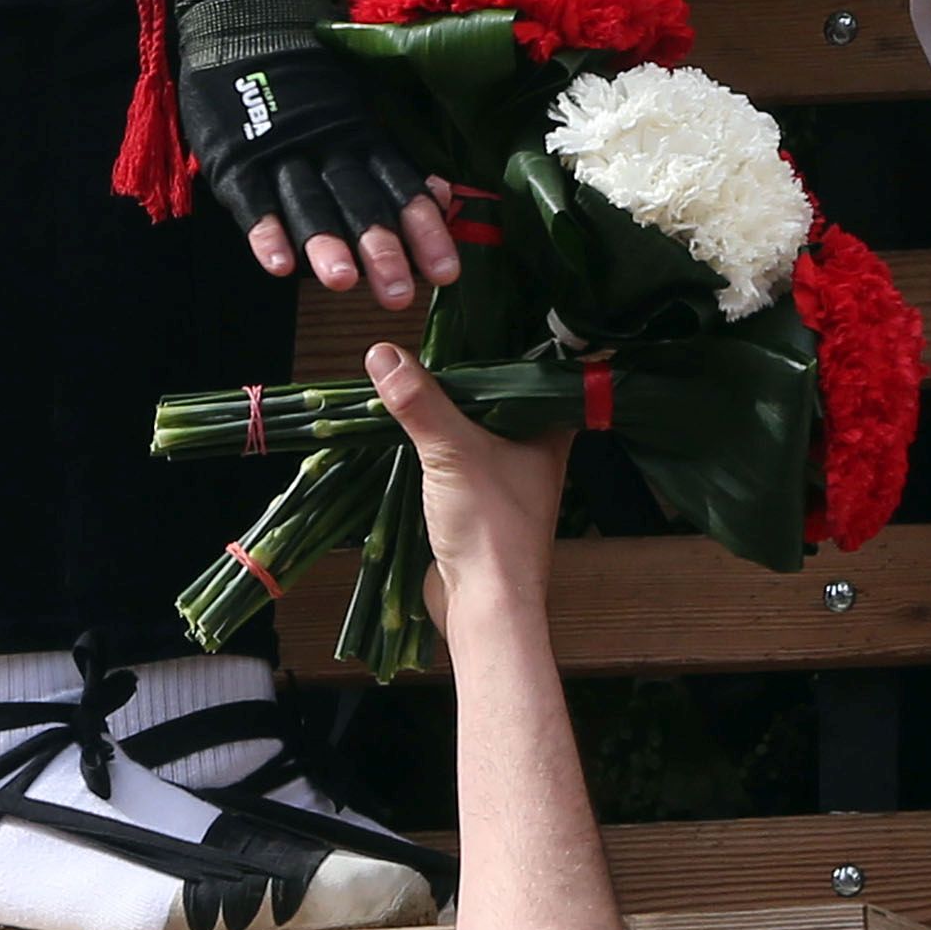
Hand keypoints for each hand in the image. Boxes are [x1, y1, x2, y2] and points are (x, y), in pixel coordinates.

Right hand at [168, 0, 467, 309]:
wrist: (246, 17)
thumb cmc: (310, 72)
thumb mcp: (359, 101)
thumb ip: (393, 151)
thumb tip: (443, 192)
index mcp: (362, 131)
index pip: (399, 184)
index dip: (423, 228)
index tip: (446, 272)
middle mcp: (328, 143)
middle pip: (358, 200)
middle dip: (380, 247)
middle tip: (399, 294)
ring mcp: (280, 149)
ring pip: (308, 200)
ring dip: (326, 242)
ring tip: (343, 282)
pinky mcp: (236, 156)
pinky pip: (252, 198)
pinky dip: (265, 230)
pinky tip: (278, 265)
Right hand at [368, 344, 570, 636]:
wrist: (485, 606)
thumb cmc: (491, 529)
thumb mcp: (452, 452)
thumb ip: (420, 402)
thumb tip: (383, 354)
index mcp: (548, 433)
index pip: (530, 374)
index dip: (501, 350)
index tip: (465, 324)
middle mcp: (533, 453)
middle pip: (494, 402)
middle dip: (459, 383)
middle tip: (424, 349)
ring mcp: (505, 481)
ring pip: (472, 433)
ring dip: (443, 417)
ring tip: (408, 383)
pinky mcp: (477, 504)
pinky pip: (454, 463)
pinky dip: (432, 449)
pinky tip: (406, 433)